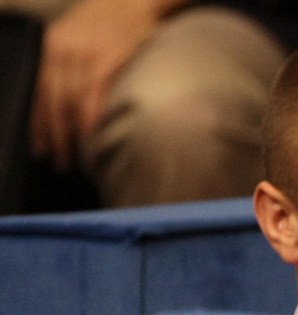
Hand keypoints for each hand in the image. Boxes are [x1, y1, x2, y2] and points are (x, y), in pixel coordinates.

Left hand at [29, 0, 169, 170]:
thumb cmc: (109, 19)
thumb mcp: (76, 34)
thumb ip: (65, 61)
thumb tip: (61, 96)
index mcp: (51, 46)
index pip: (37, 91)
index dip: (36, 122)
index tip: (38, 147)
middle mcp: (62, 51)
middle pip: (50, 101)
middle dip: (51, 135)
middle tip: (56, 161)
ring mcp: (83, 55)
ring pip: (68, 102)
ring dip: (68, 134)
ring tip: (71, 157)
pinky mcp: (105, 59)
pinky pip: (91, 94)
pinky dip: (88, 116)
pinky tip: (88, 134)